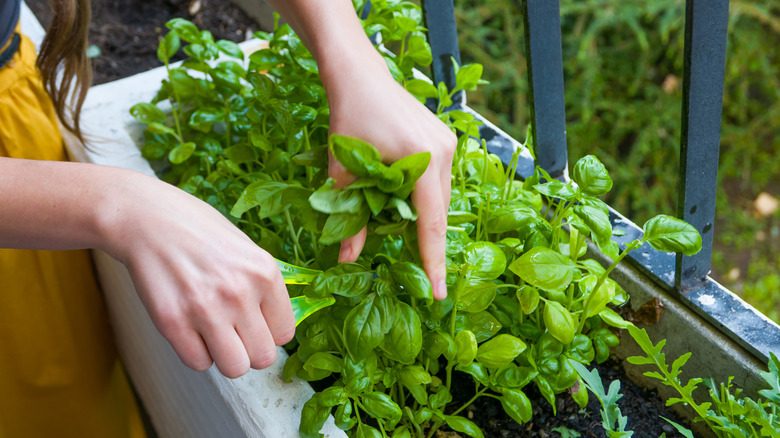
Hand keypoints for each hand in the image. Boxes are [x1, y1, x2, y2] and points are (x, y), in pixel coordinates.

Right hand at [102, 171, 294, 377]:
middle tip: (234, 332)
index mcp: (264, 273)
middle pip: (263, 357)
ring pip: (234, 368)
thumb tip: (275, 326)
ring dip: (224, 356)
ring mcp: (206, 310)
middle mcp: (239, 293)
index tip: (255, 323)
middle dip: (249, 349)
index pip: (285, 334)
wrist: (147, 218)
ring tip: (213, 333)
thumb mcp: (246, 249)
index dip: (268, 332)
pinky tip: (190, 329)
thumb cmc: (198, 231)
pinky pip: (198, 363)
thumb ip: (263, 287)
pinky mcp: (173, 322)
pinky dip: (196, 353)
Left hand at [325, 56, 456, 299]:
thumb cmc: (348, 118)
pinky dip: (423, 197)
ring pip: (439, 197)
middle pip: (437, 212)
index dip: (433, 261)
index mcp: (421, 160)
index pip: (431, 223)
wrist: (359, 76)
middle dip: (425, 241)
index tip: (438, 293)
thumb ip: (350, 218)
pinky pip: (438, 180)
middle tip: (416, 272)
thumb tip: (346, 260)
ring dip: (422, 216)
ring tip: (399, 229)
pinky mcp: (445, 138)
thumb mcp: (344, 171)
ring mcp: (448, 143)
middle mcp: (443, 152)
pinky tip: (404, 202)